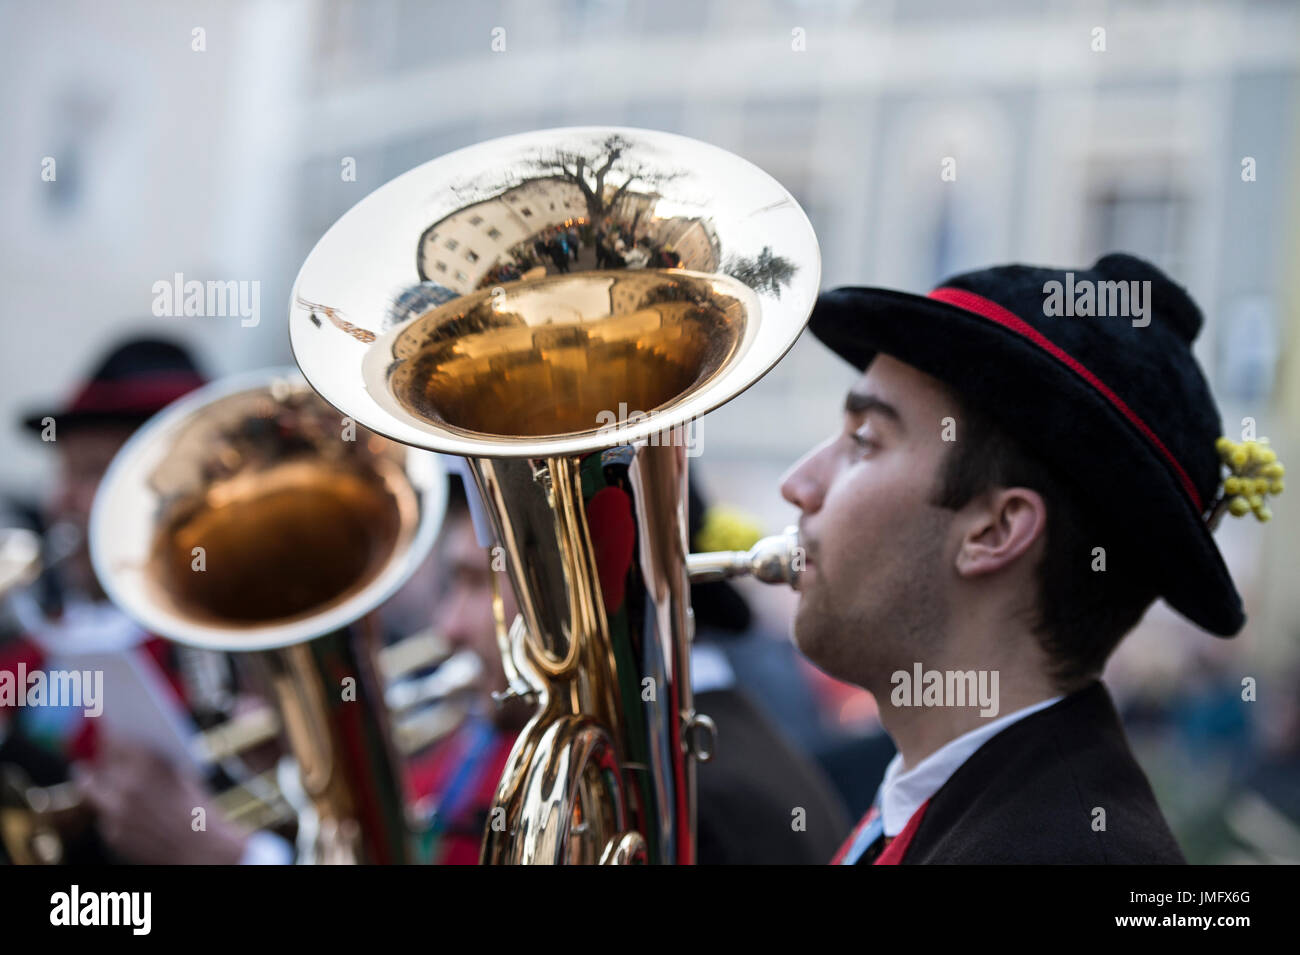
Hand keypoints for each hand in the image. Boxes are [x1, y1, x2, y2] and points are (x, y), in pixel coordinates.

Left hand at [72, 736, 249, 864]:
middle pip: (103, 762)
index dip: (112, 734)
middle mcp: (128, 784)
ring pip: (92, 788)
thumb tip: (135, 752)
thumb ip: (157, 762)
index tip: (107, 730)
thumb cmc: (199, 812)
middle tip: (98, 750)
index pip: (118, 740)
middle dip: (102, 755)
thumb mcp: (184, 776)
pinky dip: (107, 808)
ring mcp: (117, 811)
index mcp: (150, 764)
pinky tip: (112, 805)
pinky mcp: (112, 833)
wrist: (201, 852)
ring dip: (91, 778)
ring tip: (83, 773)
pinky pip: (102, 814)